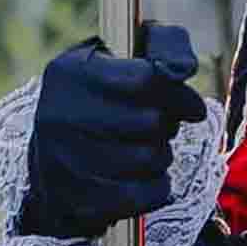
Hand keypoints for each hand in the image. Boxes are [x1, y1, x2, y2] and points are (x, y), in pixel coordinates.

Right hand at [20, 28, 203, 245]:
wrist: (54, 153)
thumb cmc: (105, 96)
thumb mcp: (126, 57)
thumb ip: (166, 46)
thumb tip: (183, 68)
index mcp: (71, 73)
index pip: (147, 80)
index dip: (180, 95)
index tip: (192, 107)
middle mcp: (59, 115)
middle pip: (151, 122)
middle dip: (167, 126)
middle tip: (159, 128)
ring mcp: (63, 160)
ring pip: (149, 160)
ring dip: (161, 156)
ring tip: (146, 149)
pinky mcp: (75, 199)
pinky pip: (142, 196)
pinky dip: (156, 187)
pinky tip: (145, 177)